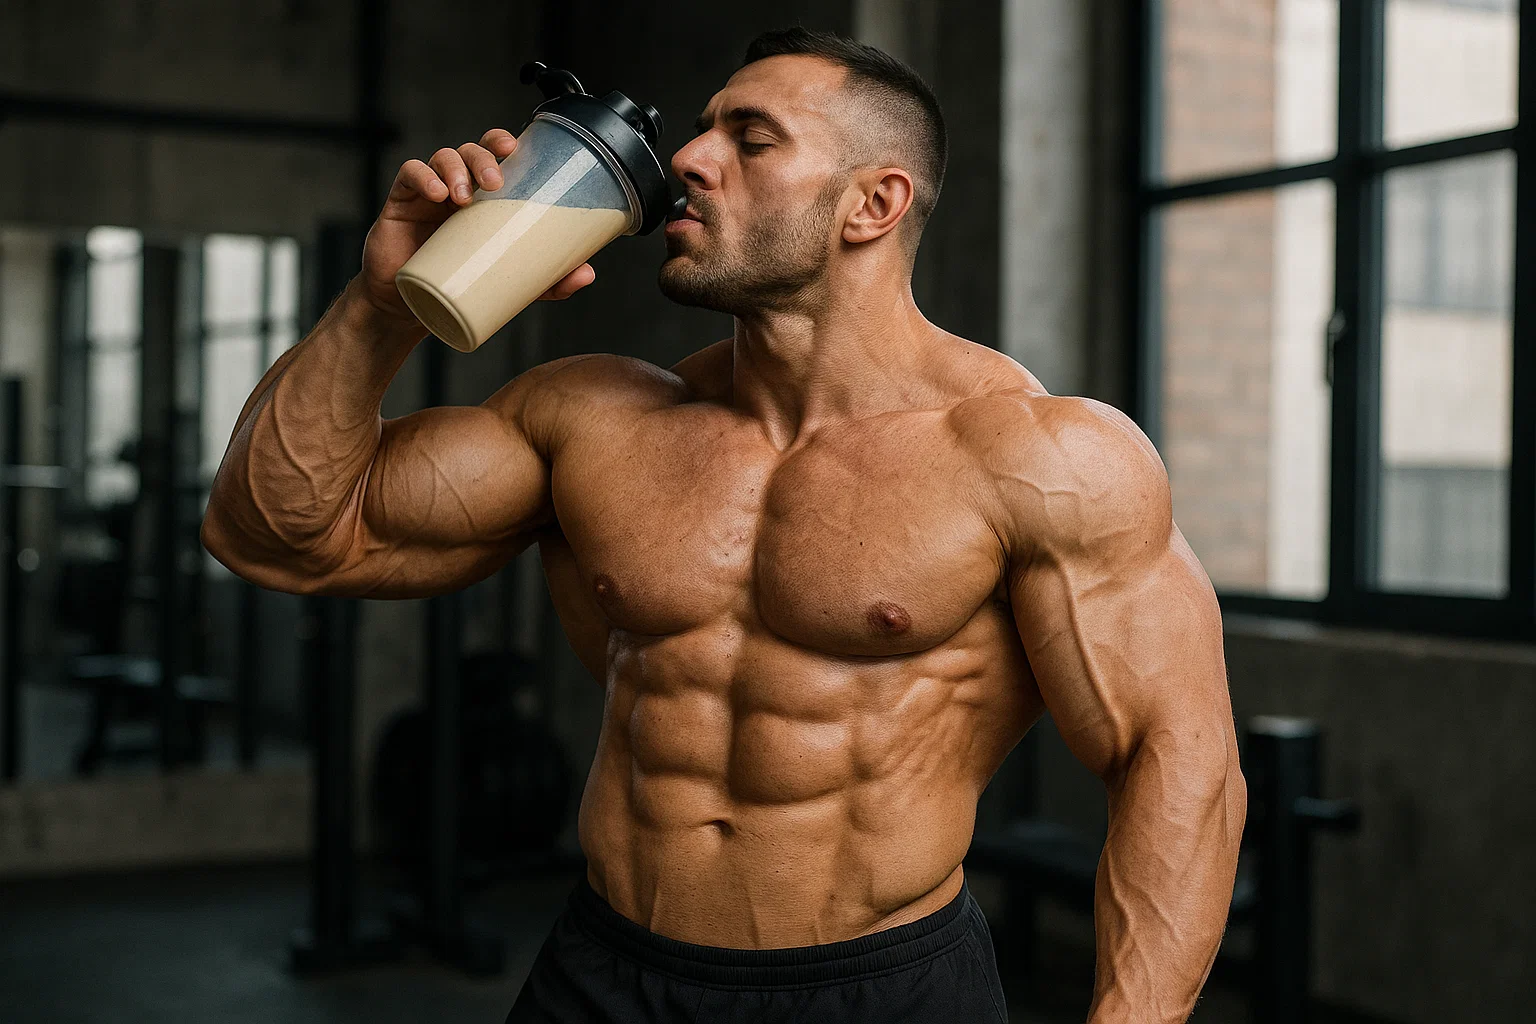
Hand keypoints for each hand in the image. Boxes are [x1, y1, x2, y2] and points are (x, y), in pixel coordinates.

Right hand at [358, 128, 597, 323]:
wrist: (415, 309)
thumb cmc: (463, 285)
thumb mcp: (511, 281)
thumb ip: (547, 279)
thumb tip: (587, 274)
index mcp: (485, 196)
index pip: (494, 155)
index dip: (502, 142)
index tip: (515, 147)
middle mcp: (458, 186)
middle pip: (470, 151)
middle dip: (484, 157)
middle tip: (495, 182)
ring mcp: (429, 192)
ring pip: (442, 158)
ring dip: (455, 169)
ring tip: (464, 197)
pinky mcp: (402, 202)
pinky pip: (410, 175)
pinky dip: (423, 176)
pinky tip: (436, 193)